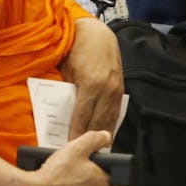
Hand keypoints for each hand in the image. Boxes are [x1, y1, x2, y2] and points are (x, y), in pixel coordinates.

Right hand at [18, 130, 111, 185]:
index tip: (90, 159)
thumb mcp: (77, 147)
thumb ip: (95, 139)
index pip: (112, 172)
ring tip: (66, 175)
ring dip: (81, 184)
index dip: (101, 163)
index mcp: (104, 184)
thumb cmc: (56, 174)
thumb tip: (106, 136)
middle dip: (90, 174)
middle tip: (75, 165)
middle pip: (100, 183)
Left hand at [60, 18, 122, 138]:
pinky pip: (116, 111)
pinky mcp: (121, 88)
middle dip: (88, 137)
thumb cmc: (77, 49)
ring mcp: (117, 89)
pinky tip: (107, 135)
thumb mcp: (67, 70)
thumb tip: (63, 112)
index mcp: (92, 84)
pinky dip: (111, 124)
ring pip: (110, 119)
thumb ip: (68, 91)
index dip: (76, 133)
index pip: (83, 116)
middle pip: (98, 121)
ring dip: (102, 134)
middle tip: (80, 152)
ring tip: (95, 149)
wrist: (97, 33)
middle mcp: (107, 89)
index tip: (69, 145)